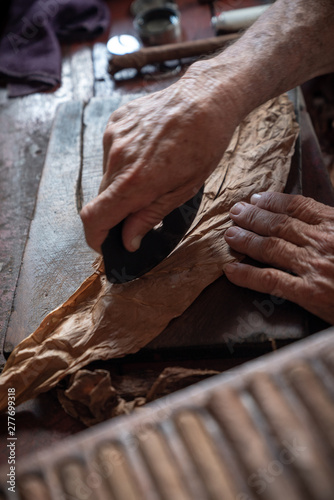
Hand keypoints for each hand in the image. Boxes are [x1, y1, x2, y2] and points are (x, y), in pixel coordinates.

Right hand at [80, 64, 238, 252]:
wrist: (205, 98)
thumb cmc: (202, 146)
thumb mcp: (183, 191)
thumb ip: (149, 216)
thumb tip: (128, 240)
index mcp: (135, 181)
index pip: (94, 217)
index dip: (94, 236)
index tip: (102, 243)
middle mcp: (117, 159)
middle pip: (103, 197)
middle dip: (117, 208)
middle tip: (141, 204)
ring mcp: (114, 137)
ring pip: (108, 174)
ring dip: (122, 181)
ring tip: (153, 168)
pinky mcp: (116, 122)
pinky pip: (112, 151)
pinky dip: (124, 159)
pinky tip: (148, 149)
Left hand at [224, 192, 333, 323]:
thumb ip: (330, 224)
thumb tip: (312, 216)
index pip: (300, 206)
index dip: (274, 201)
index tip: (257, 198)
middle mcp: (324, 241)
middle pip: (280, 224)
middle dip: (253, 216)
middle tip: (234, 212)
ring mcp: (315, 266)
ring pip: (271, 247)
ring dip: (246, 239)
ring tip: (229, 234)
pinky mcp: (310, 293)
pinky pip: (272, 281)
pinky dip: (248, 275)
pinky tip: (231, 270)